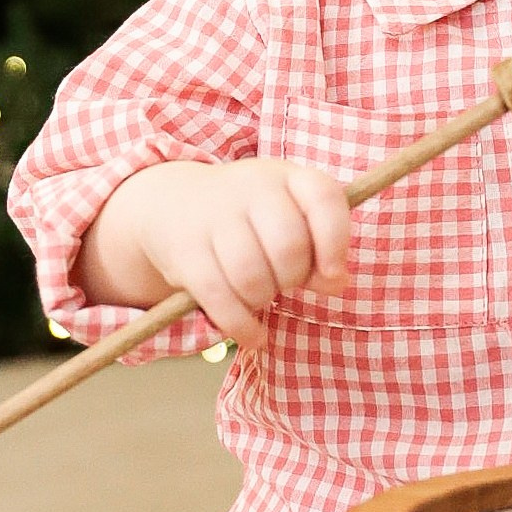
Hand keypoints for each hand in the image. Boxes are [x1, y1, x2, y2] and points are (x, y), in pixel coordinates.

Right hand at [77, 158, 349, 347]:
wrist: (175, 203)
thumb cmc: (249, 218)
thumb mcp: (288, 219)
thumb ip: (320, 249)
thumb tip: (336, 282)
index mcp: (287, 176)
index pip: (324, 199)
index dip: (335, 241)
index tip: (331, 273)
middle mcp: (252, 186)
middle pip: (288, 246)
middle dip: (292, 278)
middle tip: (282, 282)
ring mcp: (215, 215)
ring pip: (251, 276)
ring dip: (262, 300)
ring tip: (259, 297)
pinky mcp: (185, 250)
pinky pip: (219, 298)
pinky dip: (241, 326)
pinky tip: (252, 334)